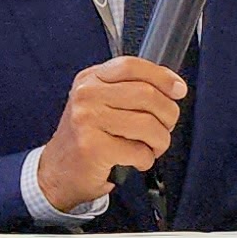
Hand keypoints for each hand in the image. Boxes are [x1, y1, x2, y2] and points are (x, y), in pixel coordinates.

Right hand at [34, 56, 185, 208]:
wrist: (58, 172)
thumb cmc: (87, 139)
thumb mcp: (100, 104)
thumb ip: (129, 90)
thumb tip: (173, 87)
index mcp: (90, 79)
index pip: (131, 66)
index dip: (162, 77)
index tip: (178, 90)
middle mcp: (86, 95)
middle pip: (147, 94)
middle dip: (167, 115)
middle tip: (164, 128)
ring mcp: (87, 120)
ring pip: (148, 125)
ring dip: (159, 141)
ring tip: (151, 148)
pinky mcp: (92, 147)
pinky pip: (139, 151)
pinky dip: (145, 160)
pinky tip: (135, 161)